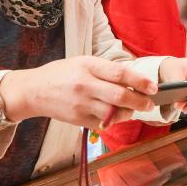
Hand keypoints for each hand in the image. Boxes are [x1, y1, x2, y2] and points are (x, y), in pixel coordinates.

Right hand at [0, 56, 156, 129]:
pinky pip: (104, 124)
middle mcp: (84, 86)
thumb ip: (106, 69)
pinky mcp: (78, 120)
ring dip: (129, 113)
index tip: (153, 87)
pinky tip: (117, 115)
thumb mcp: (83, 62)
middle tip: (150, 103)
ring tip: (133, 109)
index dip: (140, 81)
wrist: (33, 91)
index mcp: (87, 66)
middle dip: (140, 102)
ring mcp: (81, 105)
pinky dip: (114, 121)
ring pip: (114, 114)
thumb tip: (133, 78)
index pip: (119, 74)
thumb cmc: (62, 74)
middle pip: (119, 96)